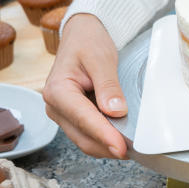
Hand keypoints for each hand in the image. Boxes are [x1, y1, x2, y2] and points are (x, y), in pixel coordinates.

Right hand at [42, 13, 127, 158]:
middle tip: (134, 152)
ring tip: (131, 148)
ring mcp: (62, 114)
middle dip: (107, 146)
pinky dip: (103, 139)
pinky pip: (87, 134)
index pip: (83, 119)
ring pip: (84, 140)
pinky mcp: (72, 116)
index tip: (121, 147)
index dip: (104, 135)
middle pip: (82, 136)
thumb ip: (108, 85)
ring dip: (106, 146)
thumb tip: (116, 111)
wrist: (81, 35)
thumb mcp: (101, 58)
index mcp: (57, 90)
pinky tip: (121, 138)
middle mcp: (55, 106)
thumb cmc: (88, 43)